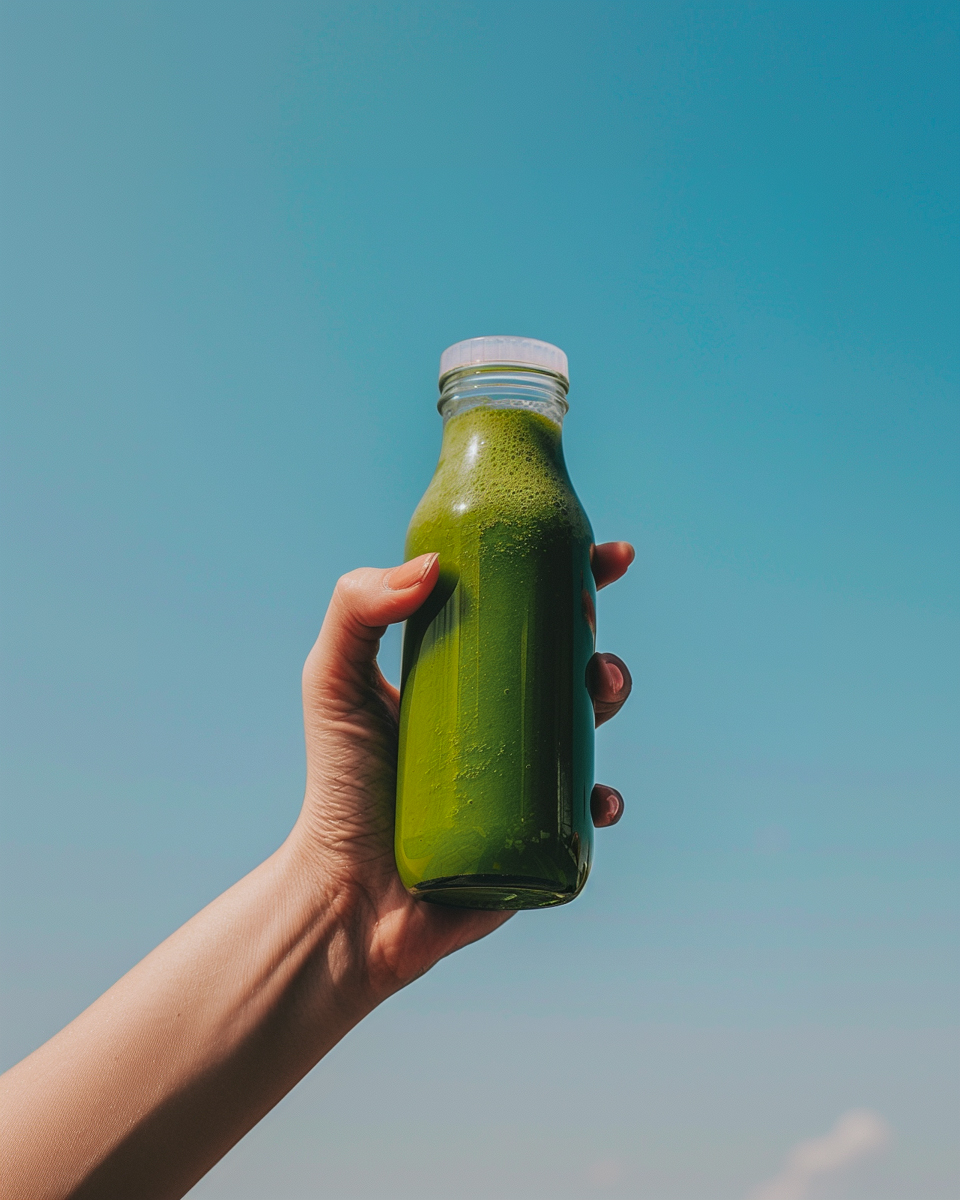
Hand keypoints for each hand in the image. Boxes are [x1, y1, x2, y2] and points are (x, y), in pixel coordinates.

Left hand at [294, 541, 634, 1001]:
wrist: (351, 895)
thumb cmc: (338, 786)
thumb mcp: (333, 683)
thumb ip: (356, 610)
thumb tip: (433, 566)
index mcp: (460, 677)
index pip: (519, 614)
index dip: (569, 579)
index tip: (606, 557)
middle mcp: (497, 722)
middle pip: (562, 663)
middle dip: (593, 636)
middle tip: (587, 627)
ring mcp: (521, 777)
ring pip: (585, 726)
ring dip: (611, 696)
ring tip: (598, 691)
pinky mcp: (538, 833)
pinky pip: (588, 811)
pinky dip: (604, 799)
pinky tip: (598, 795)